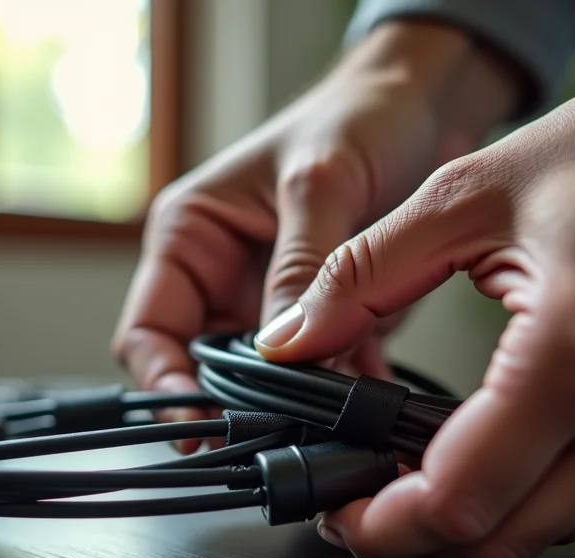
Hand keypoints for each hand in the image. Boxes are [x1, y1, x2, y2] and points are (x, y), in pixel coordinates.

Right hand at [112, 21, 521, 449]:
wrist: (425, 107)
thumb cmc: (355, 118)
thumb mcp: (319, 184)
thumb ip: (300, 266)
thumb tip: (281, 348)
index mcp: (191, 236)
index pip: (149, 332)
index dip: (166, 385)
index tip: (199, 426)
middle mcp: (223, 277)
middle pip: (205, 370)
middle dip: (237, 406)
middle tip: (271, 433)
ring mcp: (274, 304)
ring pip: (268, 385)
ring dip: (298, 405)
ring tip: (330, 419)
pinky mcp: (327, 319)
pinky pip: (325, 375)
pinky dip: (346, 390)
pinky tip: (372, 399)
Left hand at [255, 49, 574, 557]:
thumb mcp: (471, 191)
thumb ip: (362, 276)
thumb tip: (288, 340)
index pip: (459, 498)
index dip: (382, 524)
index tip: (340, 510)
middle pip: (499, 539)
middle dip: (417, 533)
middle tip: (366, 489)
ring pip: (545, 530)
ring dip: (474, 513)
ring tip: (421, 459)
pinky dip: (530, 490)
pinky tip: (491, 441)